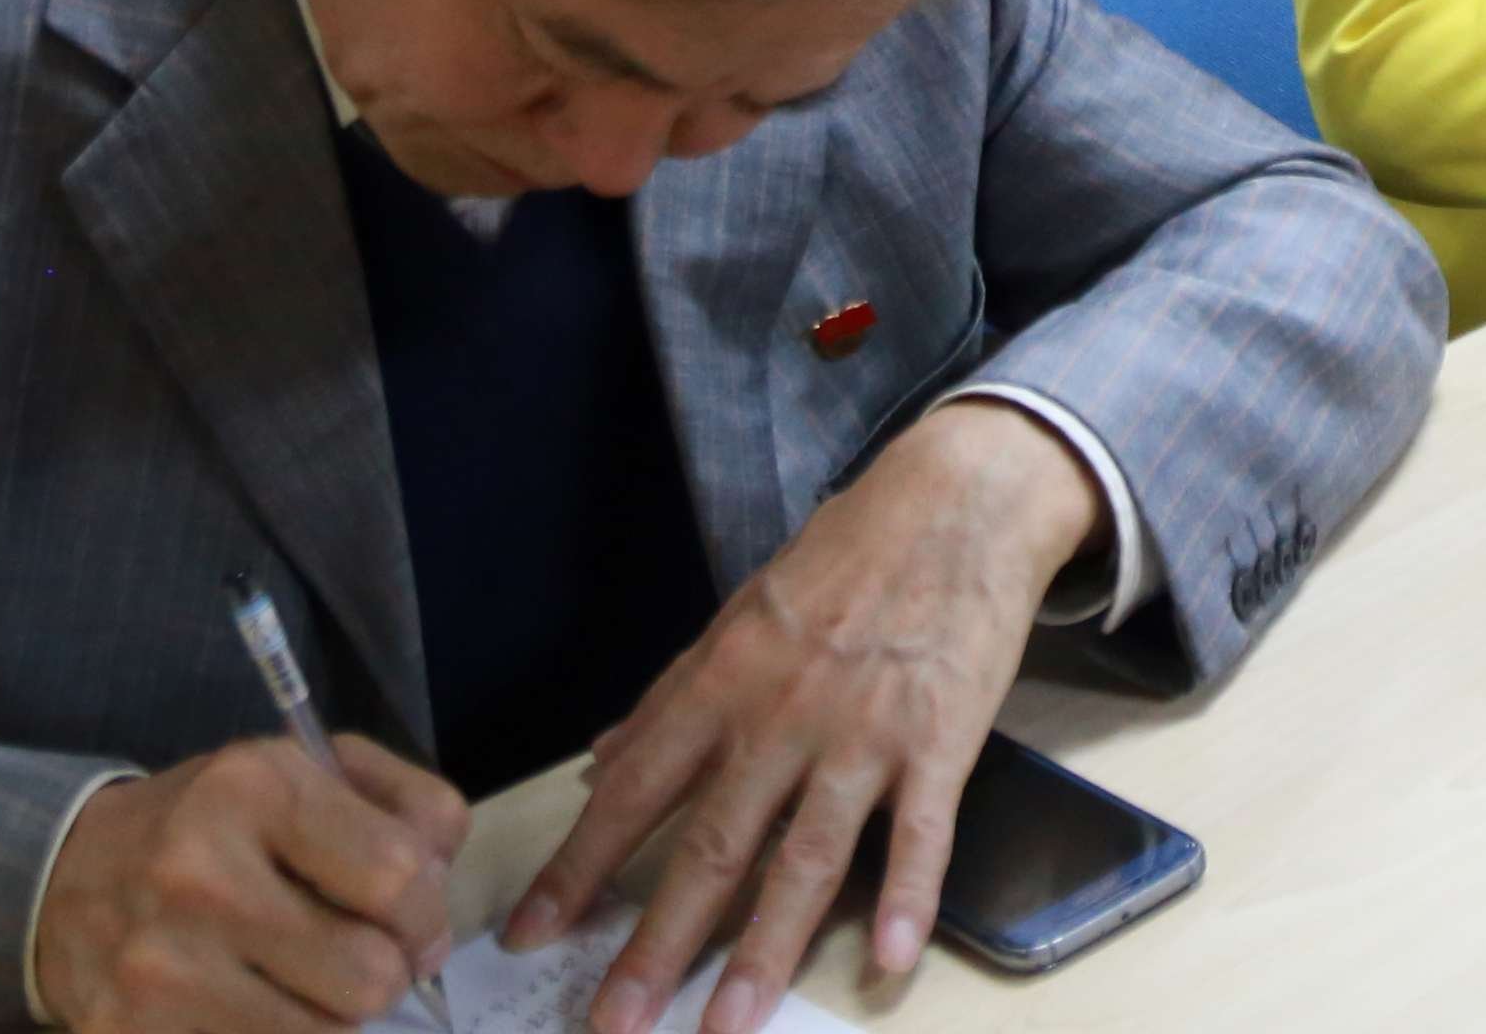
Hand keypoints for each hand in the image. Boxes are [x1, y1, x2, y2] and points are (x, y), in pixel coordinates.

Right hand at [32, 735, 465, 1033]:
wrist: (68, 876)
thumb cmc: (214, 824)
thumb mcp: (307, 771)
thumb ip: (407, 805)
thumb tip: (445, 877)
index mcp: (251, 789)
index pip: (399, 877)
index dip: (429, 915)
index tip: (416, 929)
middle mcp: (198, 874)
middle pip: (369, 975)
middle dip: (385, 977)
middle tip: (365, 964)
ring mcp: (159, 966)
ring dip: (335, 1019)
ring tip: (308, 986)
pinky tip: (259, 1009)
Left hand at [511, 402, 1105, 1033]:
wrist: (954, 502)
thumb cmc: (844, 559)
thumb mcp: (740, 615)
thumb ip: (670, 699)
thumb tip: (598, 765)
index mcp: (722, 683)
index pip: (633, 793)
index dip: (578, 869)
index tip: (531, 936)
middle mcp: (782, 716)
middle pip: (710, 846)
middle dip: (655, 945)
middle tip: (613, 1024)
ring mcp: (863, 732)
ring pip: (805, 857)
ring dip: (765, 950)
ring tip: (731, 1024)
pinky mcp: (941, 740)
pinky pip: (921, 833)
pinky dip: (906, 896)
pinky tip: (887, 956)